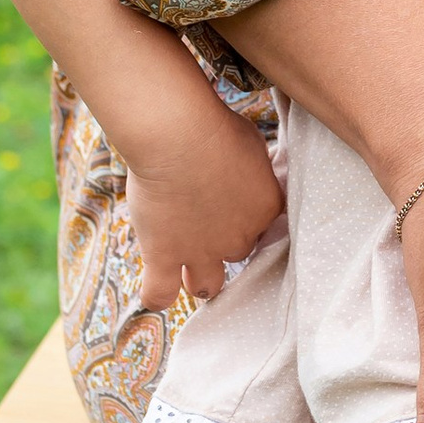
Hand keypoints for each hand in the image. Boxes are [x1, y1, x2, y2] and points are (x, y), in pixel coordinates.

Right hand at [123, 105, 283, 314]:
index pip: (265, 223)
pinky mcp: (165, 257)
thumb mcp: (251, 142)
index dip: (246, 213)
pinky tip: (157, 286)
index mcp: (266, 208)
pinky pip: (160, 295)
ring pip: (206, 286)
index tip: (231, 197)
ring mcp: (201, 253)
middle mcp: (238, 238)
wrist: (179, 137)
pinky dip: (157, 294)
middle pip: (238, 252)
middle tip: (205, 219)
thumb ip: (254, 166)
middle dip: (223, 241)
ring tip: (186, 267)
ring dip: (198, 278)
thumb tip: (248, 168)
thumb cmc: (215, 128)